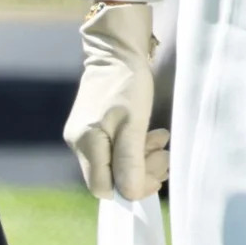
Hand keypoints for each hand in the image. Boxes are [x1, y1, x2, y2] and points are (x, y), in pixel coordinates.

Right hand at [63, 2, 168, 199]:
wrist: (117, 49)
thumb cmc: (127, 80)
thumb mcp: (134, 121)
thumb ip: (130, 160)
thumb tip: (129, 194)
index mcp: (86, 142)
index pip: (103, 187)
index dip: (130, 188)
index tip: (157, 179)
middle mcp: (79, 142)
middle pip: (110, 176)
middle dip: (141, 171)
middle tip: (166, 158)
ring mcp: (85, 135)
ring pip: (114, 162)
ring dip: (142, 158)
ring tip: (163, 143)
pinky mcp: (93, 127)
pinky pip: (114, 148)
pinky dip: (135, 146)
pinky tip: (153, 135)